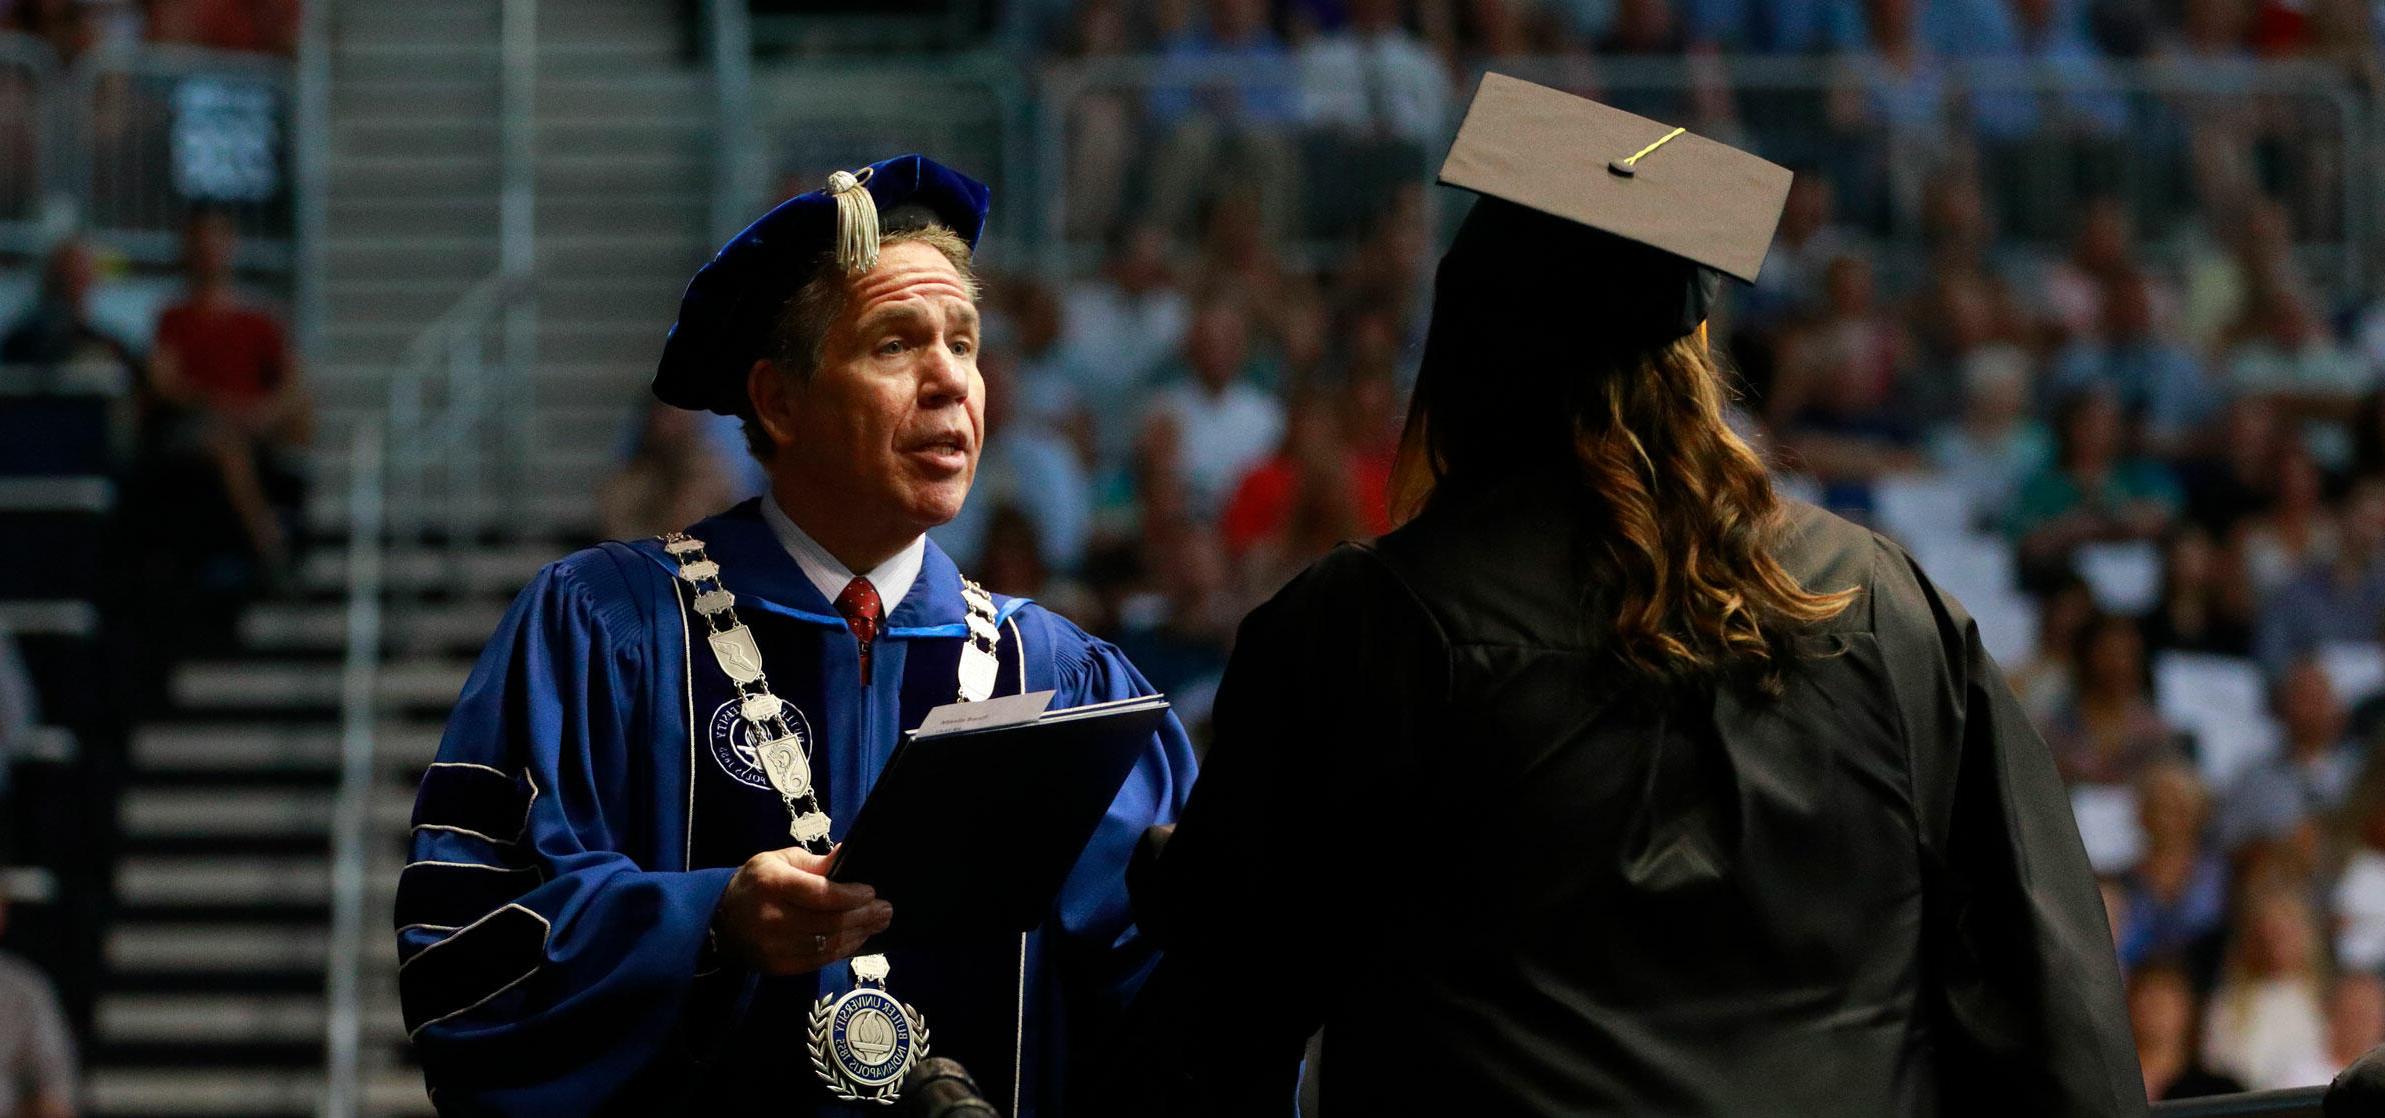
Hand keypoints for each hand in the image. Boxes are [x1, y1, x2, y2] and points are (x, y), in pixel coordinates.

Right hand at [714, 846, 891, 974]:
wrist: (720, 920)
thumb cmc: (756, 883)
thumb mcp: (779, 860)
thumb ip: (815, 862)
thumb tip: (847, 853)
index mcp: (772, 884)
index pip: (820, 894)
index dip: (850, 895)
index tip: (872, 892)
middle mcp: (771, 918)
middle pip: (829, 922)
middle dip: (864, 916)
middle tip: (886, 910)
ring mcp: (773, 947)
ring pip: (827, 945)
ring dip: (859, 934)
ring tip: (879, 923)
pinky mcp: (778, 967)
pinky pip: (819, 961)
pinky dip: (843, 950)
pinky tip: (858, 938)